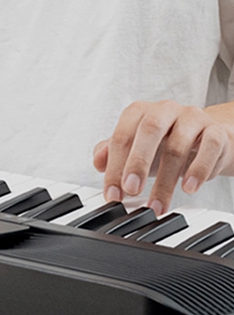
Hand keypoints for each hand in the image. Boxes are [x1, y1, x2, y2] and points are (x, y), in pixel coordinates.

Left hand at [93, 100, 233, 213]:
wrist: (208, 139)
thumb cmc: (166, 143)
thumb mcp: (137, 148)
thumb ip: (113, 152)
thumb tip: (98, 162)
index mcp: (139, 112)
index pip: (122, 136)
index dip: (115, 165)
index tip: (113, 193)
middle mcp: (164, 109)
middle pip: (148, 131)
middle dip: (137, 162)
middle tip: (131, 190)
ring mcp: (191, 118)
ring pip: (177, 146)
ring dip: (166, 180)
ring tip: (159, 204)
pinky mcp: (215, 132)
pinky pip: (209, 147)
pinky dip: (198, 170)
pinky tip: (189, 188)